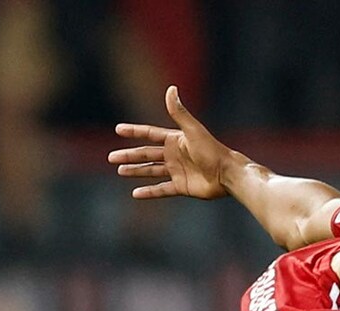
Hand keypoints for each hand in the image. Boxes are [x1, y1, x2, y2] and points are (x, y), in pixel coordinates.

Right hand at [108, 86, 230, 200]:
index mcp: (176, 140)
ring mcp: (178, 171)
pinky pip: (162, 189)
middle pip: (147, 154)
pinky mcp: (182, 186)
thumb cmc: (212, 150)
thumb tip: (171, 89)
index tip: (118, 129)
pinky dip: (149, 192)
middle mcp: (175, 155)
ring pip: (151, 171)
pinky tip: (136, 193)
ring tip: (120, 171)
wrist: (227, 174)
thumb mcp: (192, 130)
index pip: (150, 134)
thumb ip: (179, 112)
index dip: (135, 132)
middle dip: (129, 155)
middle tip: (111, 157)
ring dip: (136, 171)